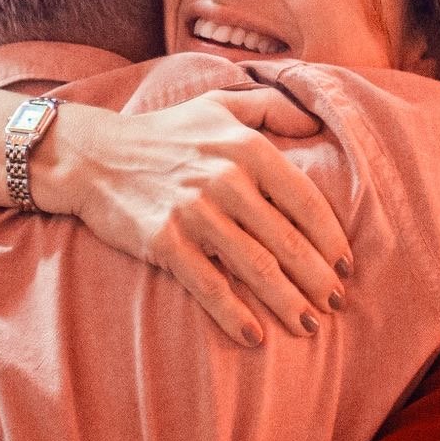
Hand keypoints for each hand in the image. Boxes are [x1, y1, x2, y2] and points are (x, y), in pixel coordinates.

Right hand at [54, 87, 349, 344]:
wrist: (92, 155)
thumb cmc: (163, 134)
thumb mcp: (218, 104)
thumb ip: (271, 107)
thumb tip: (315, 123)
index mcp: (246, 148)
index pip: (304, 201)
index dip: (331, 239)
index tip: (347, 267)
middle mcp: (225, 179)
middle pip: (287, 240)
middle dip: (317, 279)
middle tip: (335, 306)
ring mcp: (194, 212)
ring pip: (255, 266)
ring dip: (287, 302)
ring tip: (307, 325)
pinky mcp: (164, 241)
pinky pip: (209, 284)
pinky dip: (234, 314)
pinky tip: (254, 336)